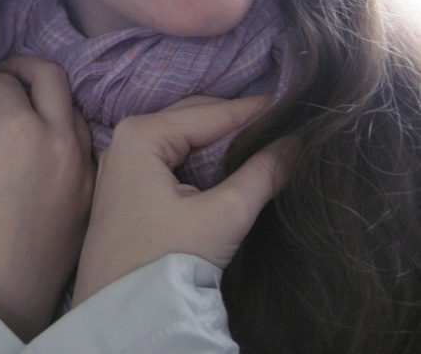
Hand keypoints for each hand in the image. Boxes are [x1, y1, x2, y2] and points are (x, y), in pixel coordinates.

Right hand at [0, 56, 94, 340]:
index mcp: (17, 132)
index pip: (4, 83)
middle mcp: (57, 138)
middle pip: (52, 77)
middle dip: (26, 65)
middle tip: (5, 70)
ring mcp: (81, 164)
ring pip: (74, 108)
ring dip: (51, 97)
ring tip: (27, 105)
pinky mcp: (91, 189)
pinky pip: (84, 143)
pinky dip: (66, 130)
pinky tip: (46, 141)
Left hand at [72, 96, 295, 304]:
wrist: (124, 318)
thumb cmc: (166, 262)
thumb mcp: (223, 216)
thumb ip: (262, 174)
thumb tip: (296, 143)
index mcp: (141, 134)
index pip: (210, 113)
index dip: (254, 109)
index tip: (291, 103)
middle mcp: (126, 137)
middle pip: (194, 117)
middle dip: (237, 120)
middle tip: (283, 122)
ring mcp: (123, 160)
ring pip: (184, 136)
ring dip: (221, 138)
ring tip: (264, 138)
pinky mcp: (127, 184)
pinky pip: (172, 155)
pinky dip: (202, 156)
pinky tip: (231, 161)